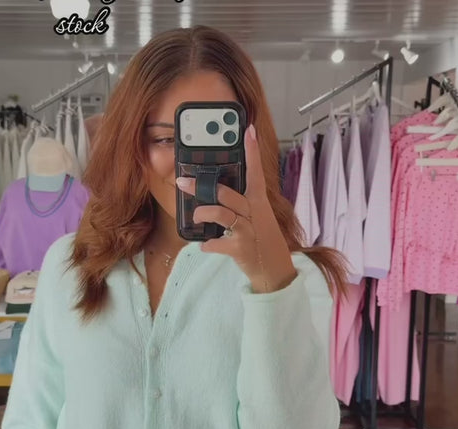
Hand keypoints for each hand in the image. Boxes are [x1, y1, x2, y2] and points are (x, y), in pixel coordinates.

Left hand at [176, 125, 296, 292]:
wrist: (275, 269)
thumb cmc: (262, 239)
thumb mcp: (258, 217)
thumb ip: (241, 203)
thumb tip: (217, 191)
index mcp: (258, 202)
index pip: (255, 172)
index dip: (252, 152)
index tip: (247, 131)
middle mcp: (253, 213)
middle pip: (226, 193)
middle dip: (201, 187)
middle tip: (182, 182)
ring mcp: (247, 230)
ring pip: (221, 214)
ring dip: (203, 213)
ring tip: (196, 216)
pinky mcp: (240, 249)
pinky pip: (217, 243)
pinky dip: (207, 245)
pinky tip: (204, 245)